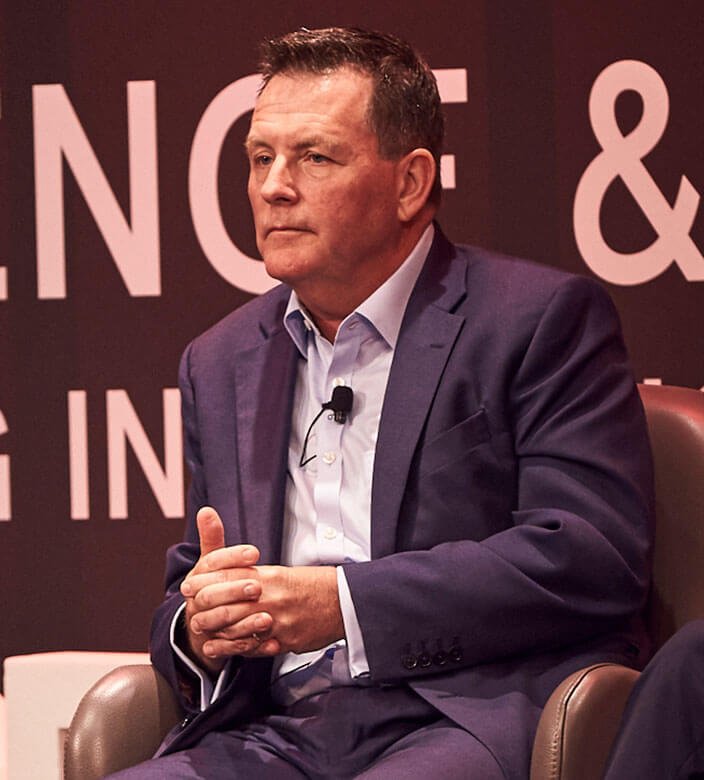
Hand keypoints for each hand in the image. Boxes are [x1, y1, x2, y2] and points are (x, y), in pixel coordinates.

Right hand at [180, 506, 277, 672]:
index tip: (255, 552)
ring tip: (267, 618)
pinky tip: (270, 641)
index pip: (210, 563)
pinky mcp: (213, 646)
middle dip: (234, 590)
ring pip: (219, 623)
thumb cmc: (211, 586)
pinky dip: (249, 646)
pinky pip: (229, 649)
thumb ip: (212, 538)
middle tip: (258, 586)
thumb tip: (206, 510)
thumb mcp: (212, 562)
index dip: (232, 557)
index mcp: (196, 577)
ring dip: (244, 622)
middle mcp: (195, 601)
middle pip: (210, 595)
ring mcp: (202, 625)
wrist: (200, 625)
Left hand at [181, 507, 344, 668]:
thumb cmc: (313, 586)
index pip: (228, 576)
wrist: (343, 601)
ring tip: (199, 632)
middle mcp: (270, 597)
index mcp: (269, 576)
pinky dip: (232, 648)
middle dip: (204, 608)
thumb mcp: (284, 574)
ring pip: (236, 626)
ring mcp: (277, 620)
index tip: (189, 585)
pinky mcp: (285, 640)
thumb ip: (257, 575)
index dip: (205, 581)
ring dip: (215, 630)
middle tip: (189, 611)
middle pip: (227, 602)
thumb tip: (233, 574)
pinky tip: (218, 649)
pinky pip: (253, 646)